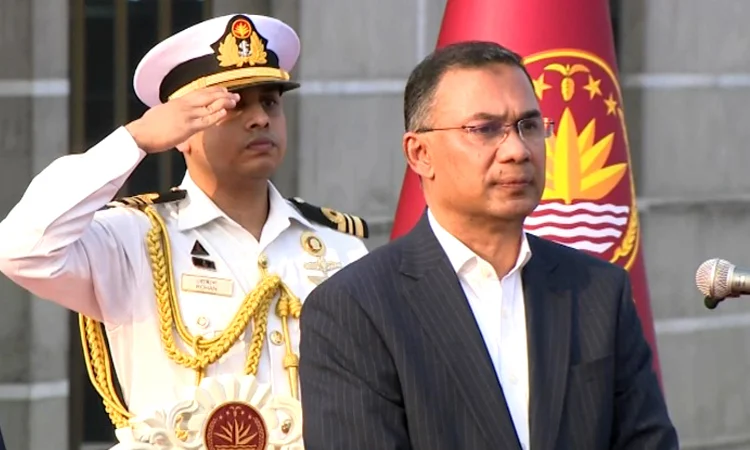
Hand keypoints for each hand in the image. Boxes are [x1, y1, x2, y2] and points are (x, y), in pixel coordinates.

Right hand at [125, 87, 239, 152]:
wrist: (140, 133)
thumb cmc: (148, 126)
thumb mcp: (161, 113)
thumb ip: (172, 113)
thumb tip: (174, 117)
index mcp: (177, 102)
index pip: (198, 93)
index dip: (212, 90)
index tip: (222, 89)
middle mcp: (183, 105)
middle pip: (206, 95)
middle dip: (221, 93)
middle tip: (233, 93)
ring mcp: (186, 115)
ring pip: (209, 106)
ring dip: (223, 102)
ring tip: (234, 100)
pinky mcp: (187, 127)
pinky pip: (205, 120)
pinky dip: (216, 115)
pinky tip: (224, 112)